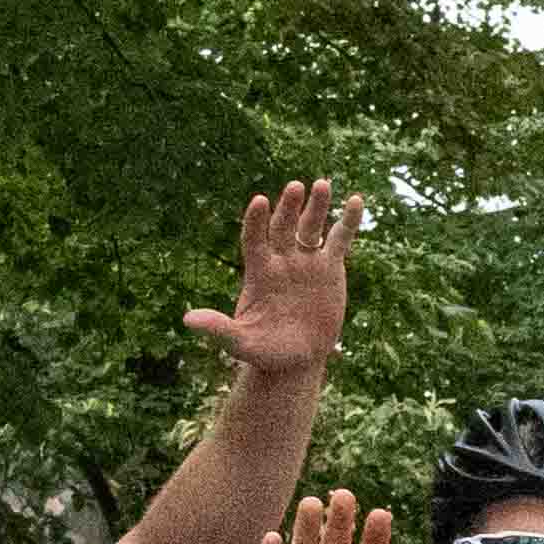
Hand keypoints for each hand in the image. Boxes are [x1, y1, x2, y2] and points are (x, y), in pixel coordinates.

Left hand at [202, 176, 357, 380]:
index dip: (256, 221)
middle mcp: (282, 260)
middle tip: (295, 187)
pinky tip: (357, 200)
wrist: (297, 359)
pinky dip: (348, 221)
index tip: (259, 201)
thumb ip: (218, 328)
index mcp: (260, 272)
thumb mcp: (240, 343)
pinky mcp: (330, 267)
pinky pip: (340, 239)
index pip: (254, 239)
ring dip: (317, 206)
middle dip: (289, 207)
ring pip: (311, 226)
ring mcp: (306, 261)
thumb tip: (187, 320)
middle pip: (283, 226)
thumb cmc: (265, 352)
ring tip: (323, 184)